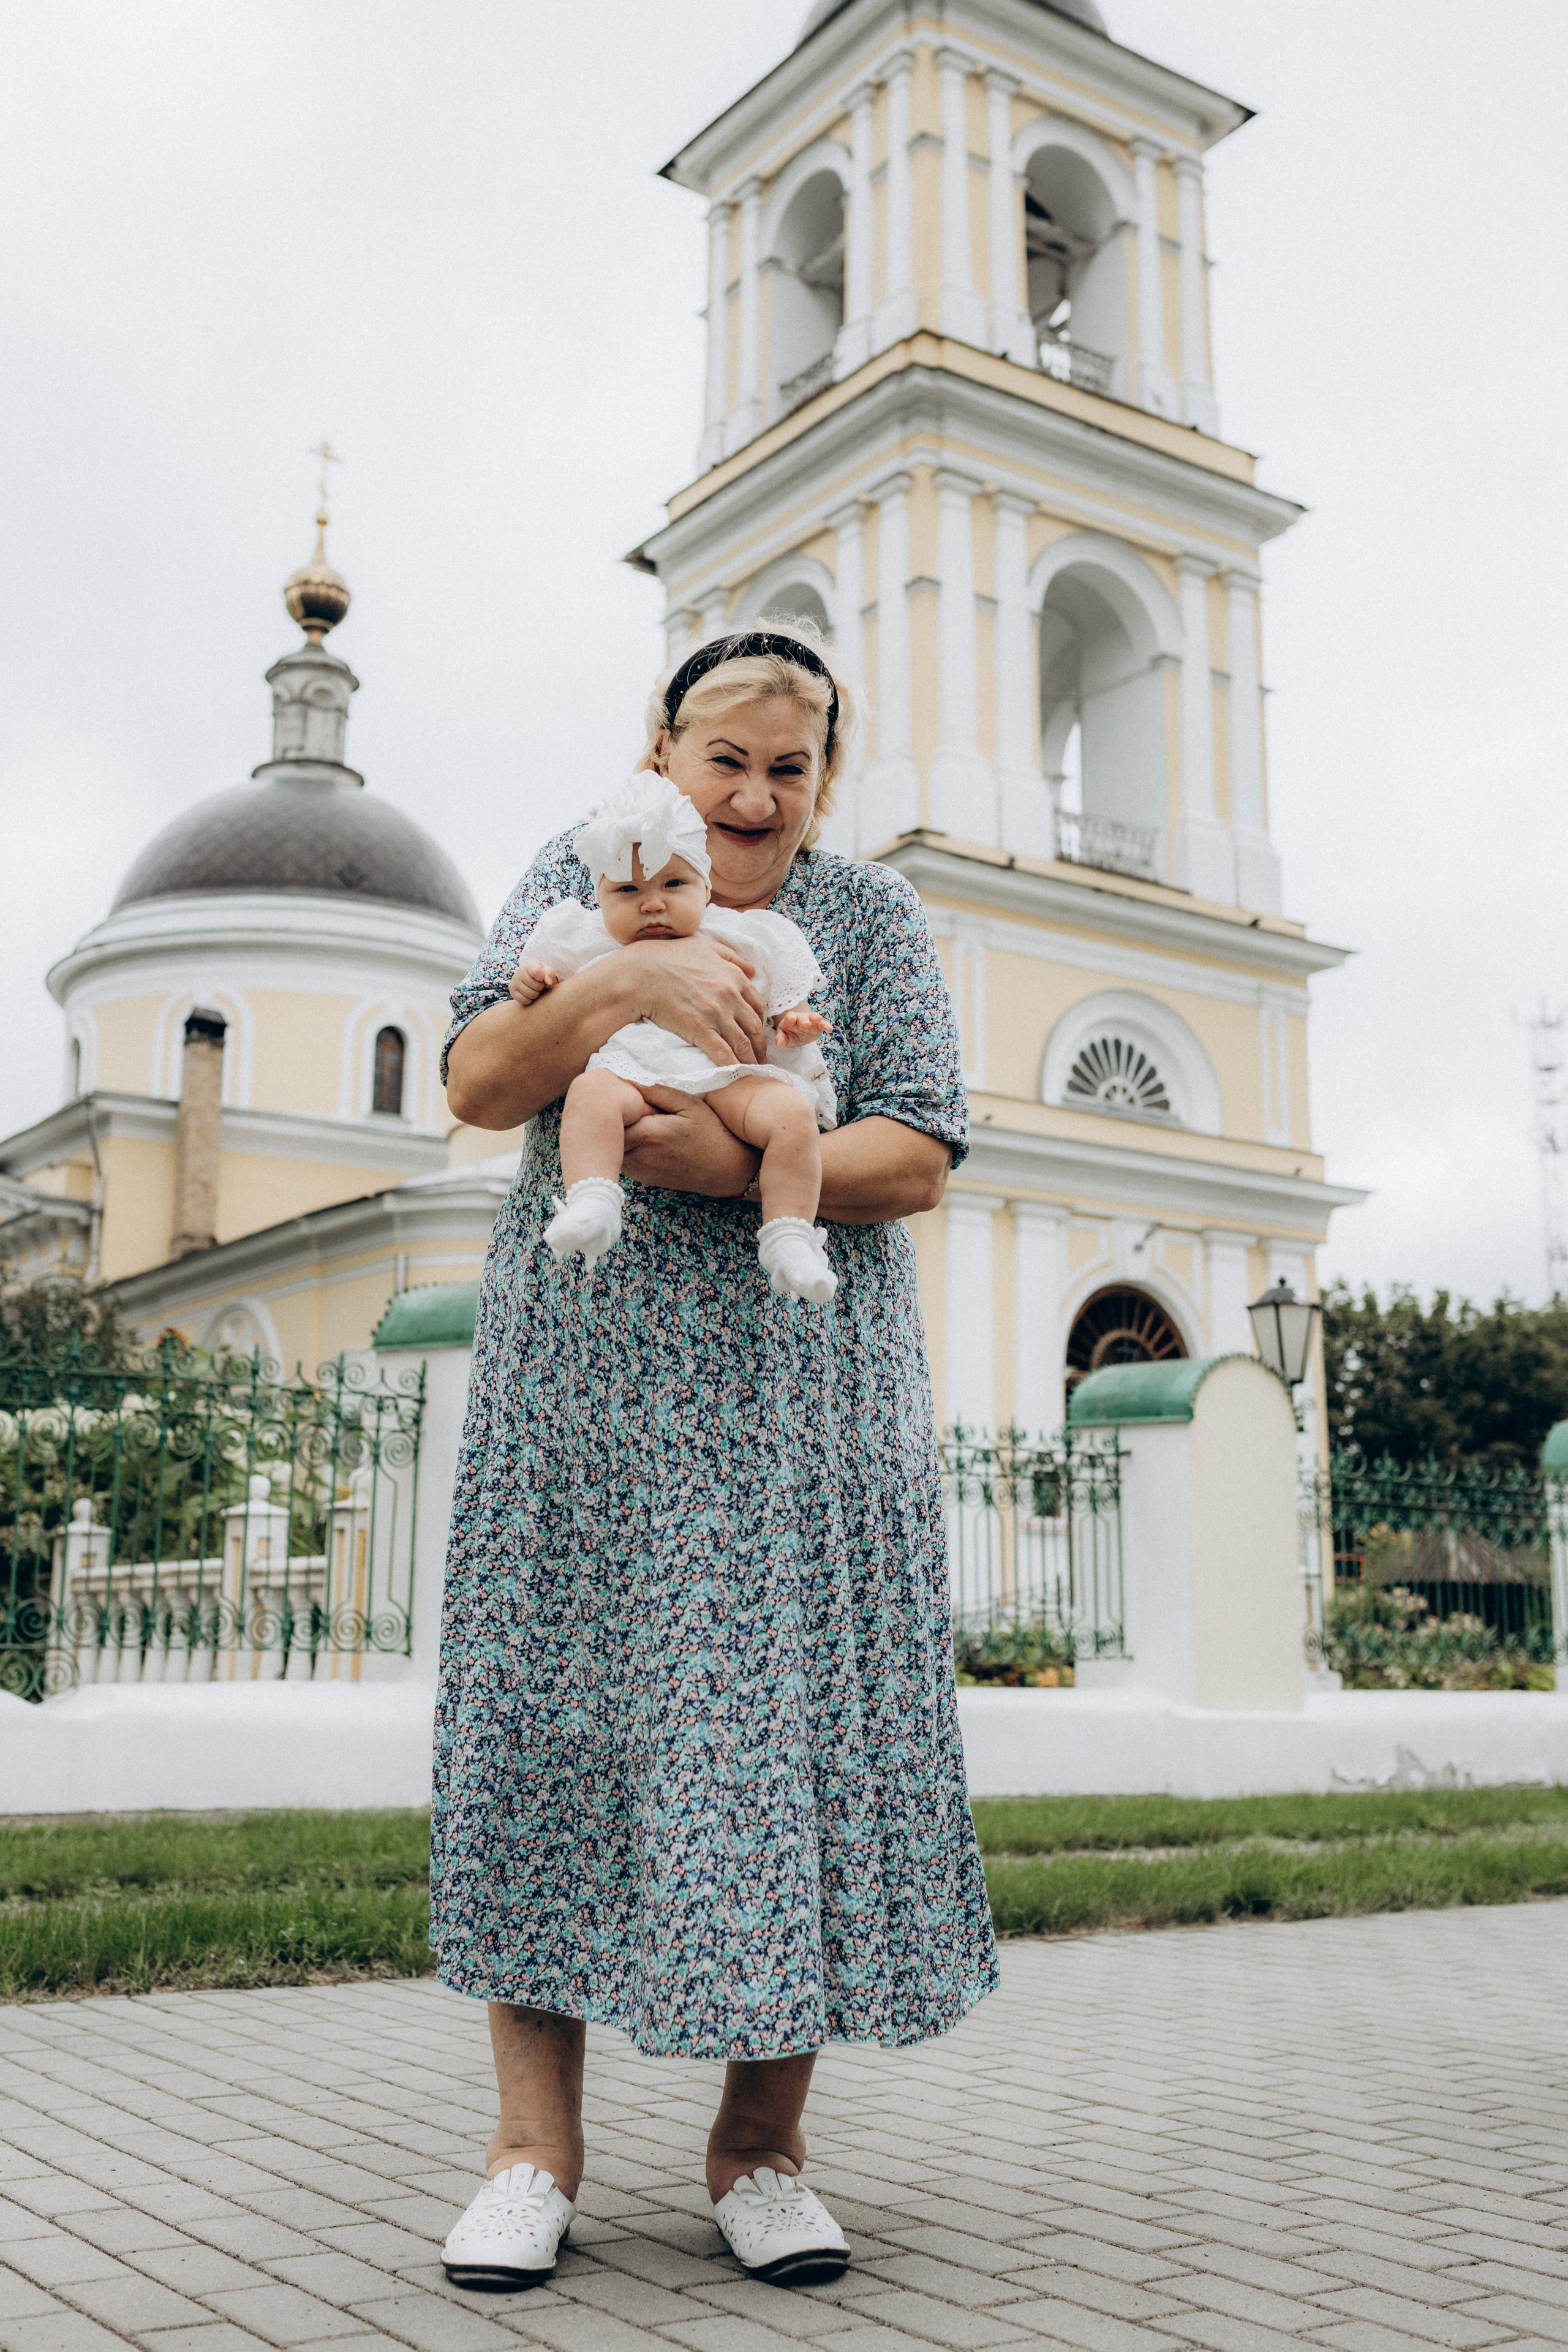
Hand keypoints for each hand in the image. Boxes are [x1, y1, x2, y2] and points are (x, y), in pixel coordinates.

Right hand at [507, 961, 557, 1007]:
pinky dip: (530, 1000)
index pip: (536, 972)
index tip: (543, 978)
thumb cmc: (541, 974)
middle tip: (539, 984)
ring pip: (531, 994)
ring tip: (535, 989)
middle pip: (536, 986)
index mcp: (528, 965)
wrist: (529, 977)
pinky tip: (530, 994)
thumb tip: (549, 982)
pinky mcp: (512, 992)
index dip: (543, 977)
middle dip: (541, 987)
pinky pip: (525, 1000)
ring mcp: (514, 983)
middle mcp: (519, 973)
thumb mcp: (547, 970)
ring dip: (536, 994)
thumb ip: (550, 973)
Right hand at [622, 934, 766, 1065]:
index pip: (757, 1005)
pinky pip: (723, 1053)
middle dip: (760, 1046)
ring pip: (742, 1043)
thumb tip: (752, 970)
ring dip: (749, 1060)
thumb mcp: (704, 947)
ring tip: (751, 1071)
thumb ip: (730, 956)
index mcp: (733, 976)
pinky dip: (732, 1066)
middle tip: (760, 1059)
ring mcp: (716, 1014)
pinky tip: (735, 1075)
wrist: (639, 974)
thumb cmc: (667, 957)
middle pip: (754, 1027)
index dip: (760, 1022)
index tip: (758, 1034)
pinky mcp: (700, 1030)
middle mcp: (730, 996)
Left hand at [622, 1086, 759, 1196]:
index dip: (611, 1105)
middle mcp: (640, 1157)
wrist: (729, 1170)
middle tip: (622, 1105)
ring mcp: (641, 1171)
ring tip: (632, 1119)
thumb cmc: (713, 1133)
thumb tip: (628, 1078)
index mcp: (649, 1134)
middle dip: (611, 1120)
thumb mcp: (689, 1104)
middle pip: (608, 1136)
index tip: (619, 1095)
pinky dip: (626, 1147)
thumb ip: (656, 1092)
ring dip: (618, 1134)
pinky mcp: (644, 1179)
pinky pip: (624, 1160)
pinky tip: (641, 1136)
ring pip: (614, 1149)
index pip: (611, 1119)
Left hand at [773, 1005, 830, 1045]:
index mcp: (790, 1020)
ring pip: (813, 1017)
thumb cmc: (789, 1034)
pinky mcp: (818, 1026)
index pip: (790, 1017)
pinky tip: (830, 1028)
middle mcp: (800, 1018)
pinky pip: (822, 1024)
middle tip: (806, 1023)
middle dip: (804, 1019)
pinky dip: (826, 1025)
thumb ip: (781, 1039)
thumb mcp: (784, 1037)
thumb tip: (780, 1044)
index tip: (791, 1018)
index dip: (790, 1017)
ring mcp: (810, 1021)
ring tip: (818, 1018)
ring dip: (815, 1018)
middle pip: (802, 1017)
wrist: (798, 1034)